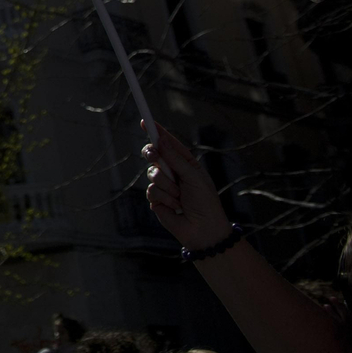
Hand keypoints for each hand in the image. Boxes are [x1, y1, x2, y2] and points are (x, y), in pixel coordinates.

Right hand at [142, 121, 232, 249]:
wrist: (203, 231)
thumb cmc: (205, 202)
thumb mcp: (194, 176)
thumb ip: (175, 159)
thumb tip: (161, 140)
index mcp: (185, 163)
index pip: (168, 144)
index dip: (157, 132)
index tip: (145, 121)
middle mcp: (172, 172)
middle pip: (153, 155)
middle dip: (153, 155)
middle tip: (154, 156)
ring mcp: (163, 186)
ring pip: (151, 174)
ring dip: (166, 186)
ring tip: (180, 197)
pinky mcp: (156, 200)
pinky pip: (151, 191)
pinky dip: (164, 198)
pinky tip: (175, 207)